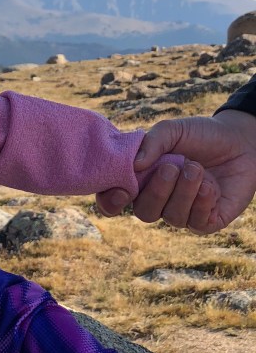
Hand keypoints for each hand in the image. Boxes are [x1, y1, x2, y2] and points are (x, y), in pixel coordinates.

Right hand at [97, 111, 255, 232]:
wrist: (241, 142)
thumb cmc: (201, 135)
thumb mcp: (173, 130)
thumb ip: (152, 142)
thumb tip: (135, 165)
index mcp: (142, 179)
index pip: (114, 200)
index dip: (110, 201)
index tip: (122, 189)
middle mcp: (159, 200)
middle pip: (144, 212)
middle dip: (156, 192)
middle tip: (171, 167)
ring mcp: (183, 212)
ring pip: (172, 217)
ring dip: (183, 192)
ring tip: (196, 168)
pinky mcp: (207, 221)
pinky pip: (196, 223)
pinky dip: (201, 202)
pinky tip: (210, 186)